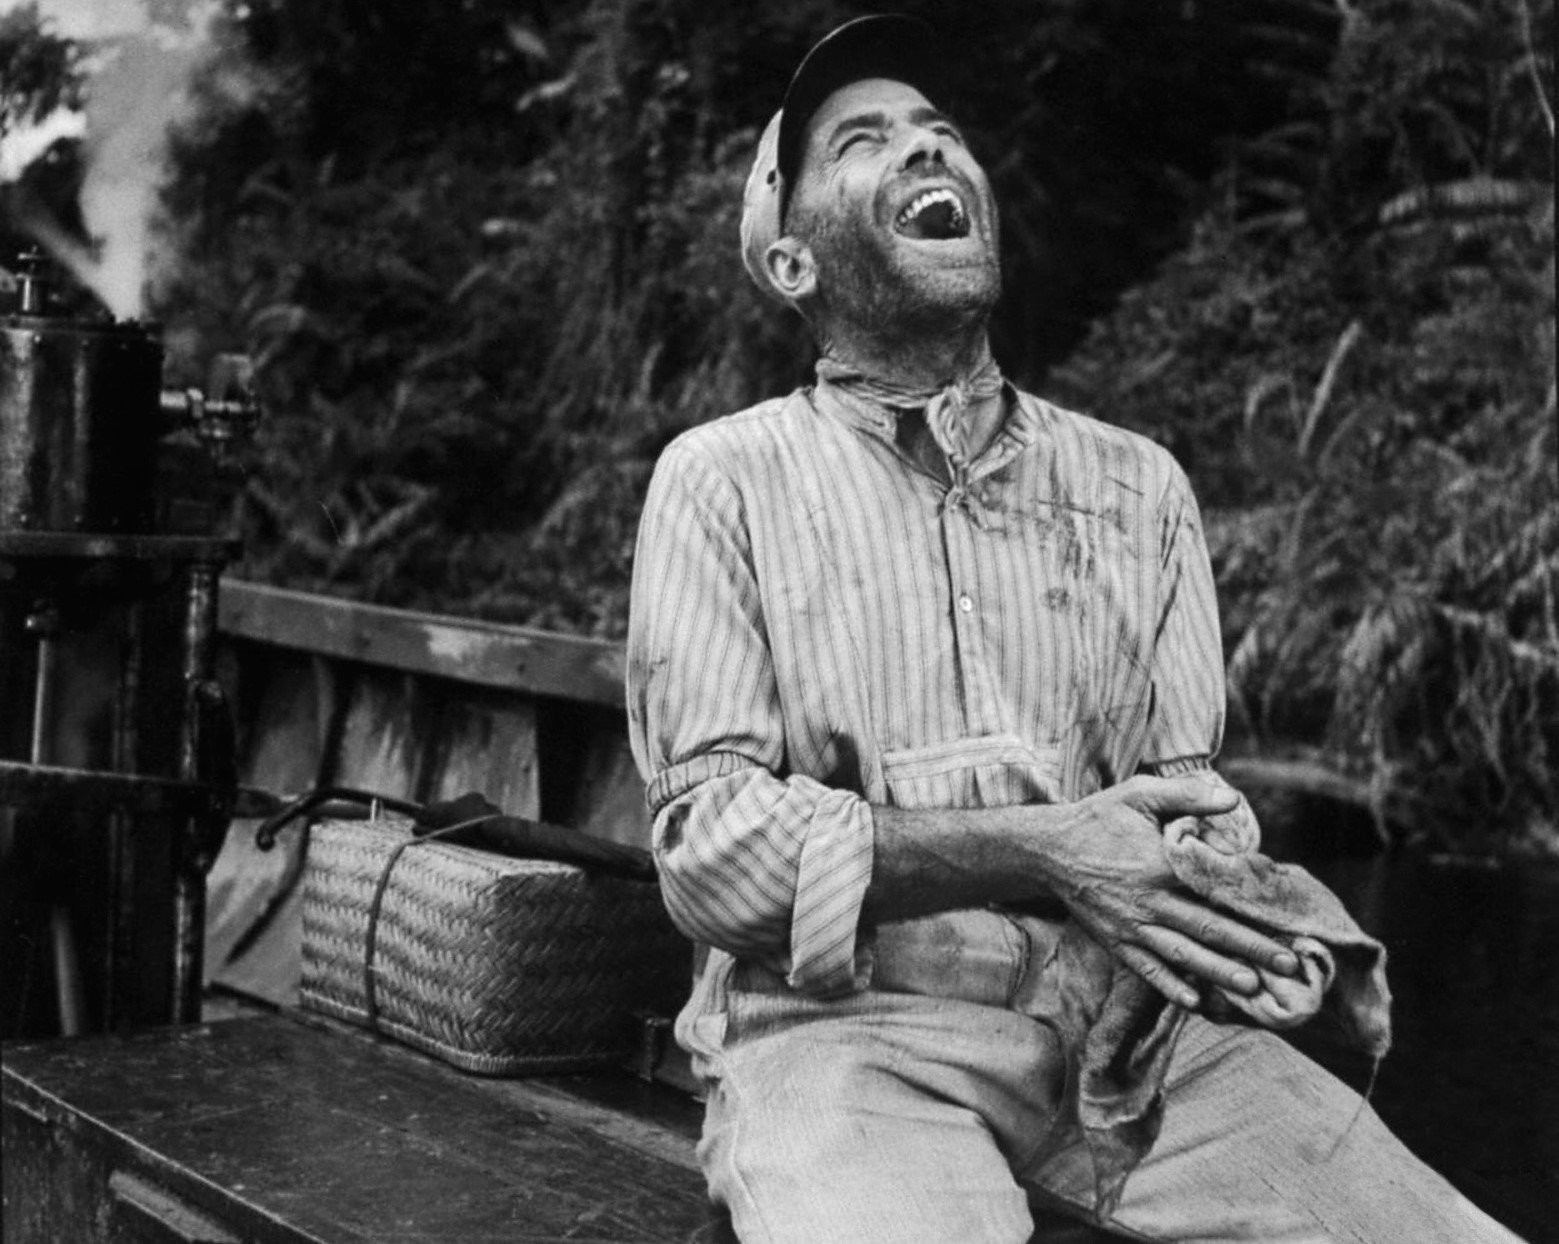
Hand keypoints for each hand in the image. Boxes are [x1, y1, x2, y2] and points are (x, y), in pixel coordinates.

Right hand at [1043, 775, 1299, 1008]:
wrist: (1047, 849)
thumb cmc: (1099, 818)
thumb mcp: (1139, 794)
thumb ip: (1187, 796)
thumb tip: (1233, 799)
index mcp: (1160, 864)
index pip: (1214, 890)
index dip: (1250, 906)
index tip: (1285, 920)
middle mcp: (1149, 900)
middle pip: (1208, 929)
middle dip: (1252, 947)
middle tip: (1290, 963)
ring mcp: (1131, 925)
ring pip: (1182, 954)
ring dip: (1219, 972)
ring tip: (1254, 987)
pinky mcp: (1116, 941)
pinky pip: (1146, 968)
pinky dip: (1169, 986)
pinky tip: (1194, 1002)